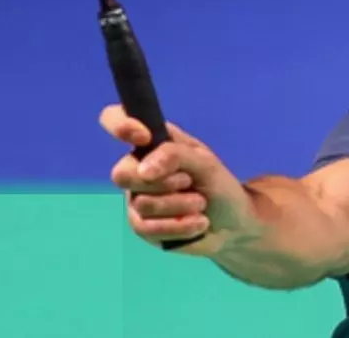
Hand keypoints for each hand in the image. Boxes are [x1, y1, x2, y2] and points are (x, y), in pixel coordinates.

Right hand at [100, 104, 263, 256]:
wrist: (232, 223)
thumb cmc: (218, 185)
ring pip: (142, 204)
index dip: (120, 126)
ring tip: (201, 204)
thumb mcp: (205, 163)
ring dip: (180, 205)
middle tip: (189, 181)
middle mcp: (138, 167)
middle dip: (163, 182)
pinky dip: (179, 226)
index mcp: (153, 142)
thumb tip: (144, 169)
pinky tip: (198, 223)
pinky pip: (147, 228)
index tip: (144, 138)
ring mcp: (136, 198)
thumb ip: (175, 155)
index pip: (116, 120)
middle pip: (122, 174)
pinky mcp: (142, 226)